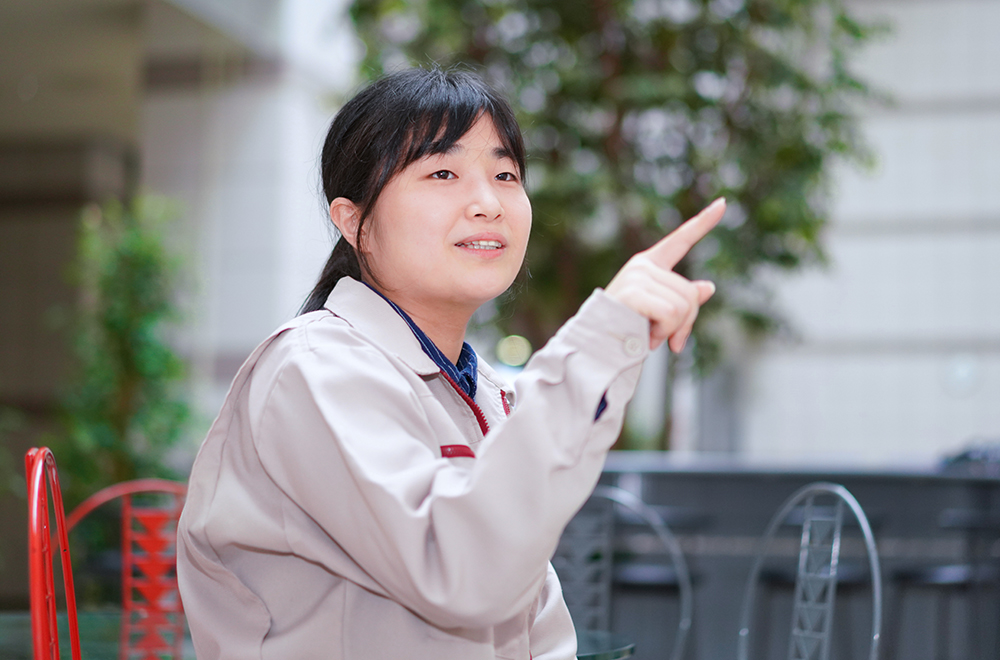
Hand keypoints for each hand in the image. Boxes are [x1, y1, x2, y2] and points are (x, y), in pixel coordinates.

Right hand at [605, 198, 724, 352]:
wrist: (596, 347)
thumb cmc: (626, 331)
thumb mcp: (661, 314)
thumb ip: (684, 300)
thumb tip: (709, 287)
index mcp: (649, 265)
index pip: (680, 240)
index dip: (703, 222)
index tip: (722, 203)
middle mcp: (643, 265)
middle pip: (689, 293)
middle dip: (685, 323)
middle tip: (668, 340)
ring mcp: (637, 276)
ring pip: (683, 306)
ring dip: (671, 330)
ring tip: (648, 335)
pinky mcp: (634, 292)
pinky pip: (670, 314)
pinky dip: (663, 333)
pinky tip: (645, 337)